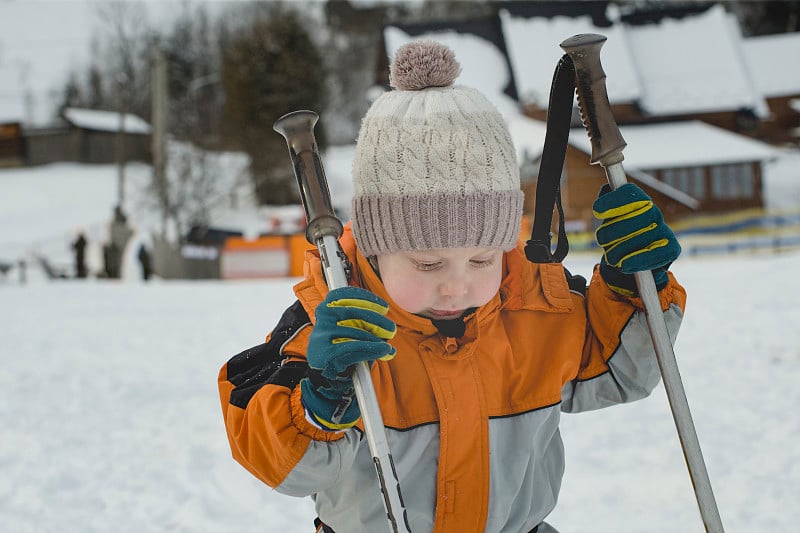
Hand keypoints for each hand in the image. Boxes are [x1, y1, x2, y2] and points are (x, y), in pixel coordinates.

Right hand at [301, 286, 395, 429]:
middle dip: (377, 320)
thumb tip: (386, 323)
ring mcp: (321, 335)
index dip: (366, 298)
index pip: (343, 294)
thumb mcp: (352, 332)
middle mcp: (321, 319)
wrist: (326, 382)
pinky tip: (384, 351)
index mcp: (326, 308)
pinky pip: (354, 347)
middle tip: (391, 329)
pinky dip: (372, 349)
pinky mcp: (324, 353)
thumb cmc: (343, 352)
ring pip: (356, 332)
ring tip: (387, 345)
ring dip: (376, 339)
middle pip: (354, 312)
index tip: (383, 307)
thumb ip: (365, 323)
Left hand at [593, 183, 680, 295]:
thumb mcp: (609, 220)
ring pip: (644, 235)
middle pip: (638, 214)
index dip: (614, 200)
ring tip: (611, 258)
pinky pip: (655, 253)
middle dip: (615, 229)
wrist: (632, 262)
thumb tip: (607, 189)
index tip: (597, 210)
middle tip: (602, 239)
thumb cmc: (619, 237)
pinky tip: (624, 265)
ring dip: (622, 249)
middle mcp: (654, 213)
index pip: (630, 193)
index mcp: (639, 202)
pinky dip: (637, 260)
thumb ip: (608, 204)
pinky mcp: (672, 249)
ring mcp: (664, 230)